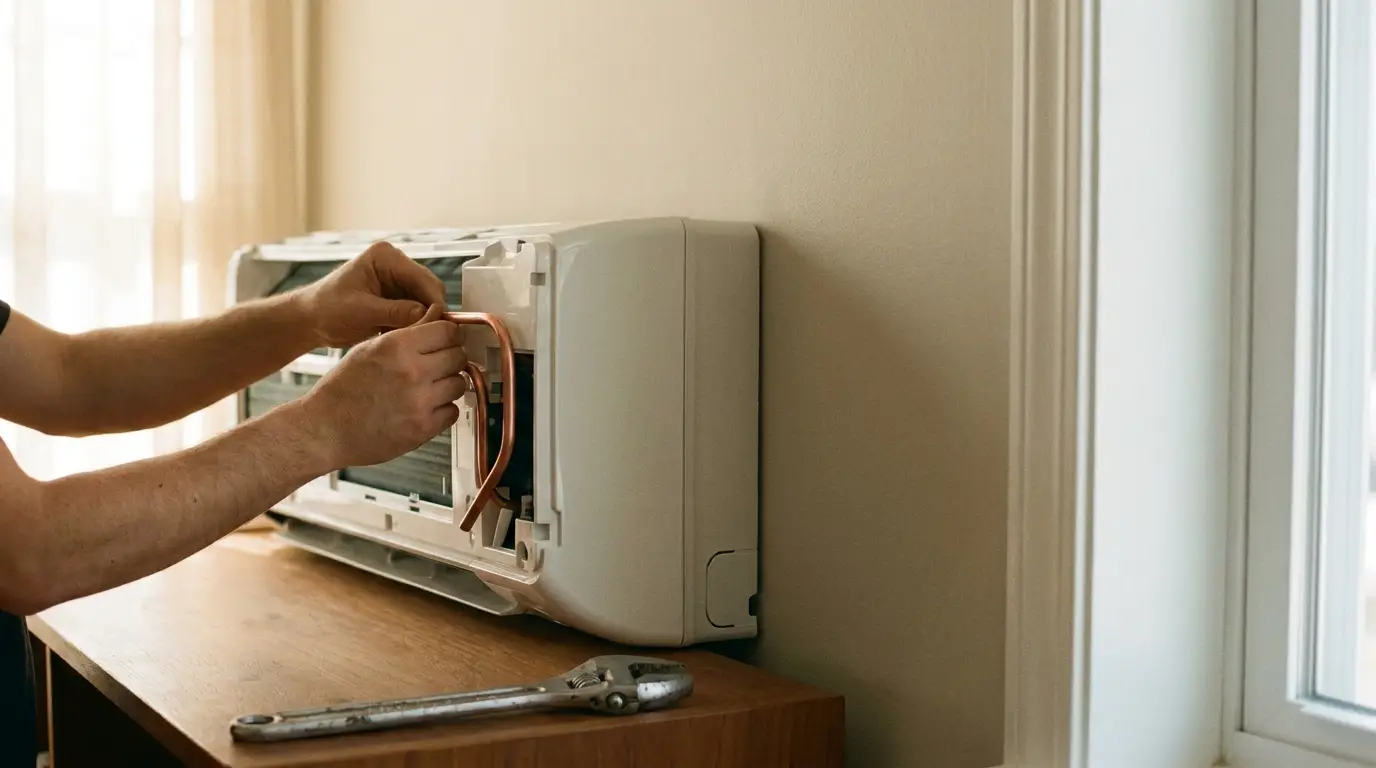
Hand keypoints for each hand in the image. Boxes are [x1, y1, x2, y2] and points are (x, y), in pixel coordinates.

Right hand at [293, 305, 468, 467]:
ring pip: (459, 384)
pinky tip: (424, 407)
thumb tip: (436, 317)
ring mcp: (420, 402)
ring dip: (448, 385)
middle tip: (437, 365)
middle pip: (458, 356)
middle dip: (451, 359)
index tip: (446, 341)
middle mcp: (412, 372)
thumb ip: (406, 333)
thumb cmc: (342, 390)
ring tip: (428, 388)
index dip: (448, 335)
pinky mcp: (423, 428)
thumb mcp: (369, 348)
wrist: (325, 430)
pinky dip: (443, 410)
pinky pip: (452, 412)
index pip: (448, 331)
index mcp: (396, 346)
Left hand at [297, 241, 449, 347]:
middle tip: (426, 337)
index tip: (437, 326)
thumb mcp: (361, 311)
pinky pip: (416, 312)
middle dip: (429, 312)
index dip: (433, 302)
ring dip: (421, 321)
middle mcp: (395, 265)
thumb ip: (395, 312)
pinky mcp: (396, 298)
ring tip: (411, 339)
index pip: (422, 278)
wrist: (309, 320)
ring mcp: (397, 281)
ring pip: (425, 302)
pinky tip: (402, 337)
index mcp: (385, 257)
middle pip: (428, 289)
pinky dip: (412, 325)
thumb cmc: (326, 309)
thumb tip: (427, 315)